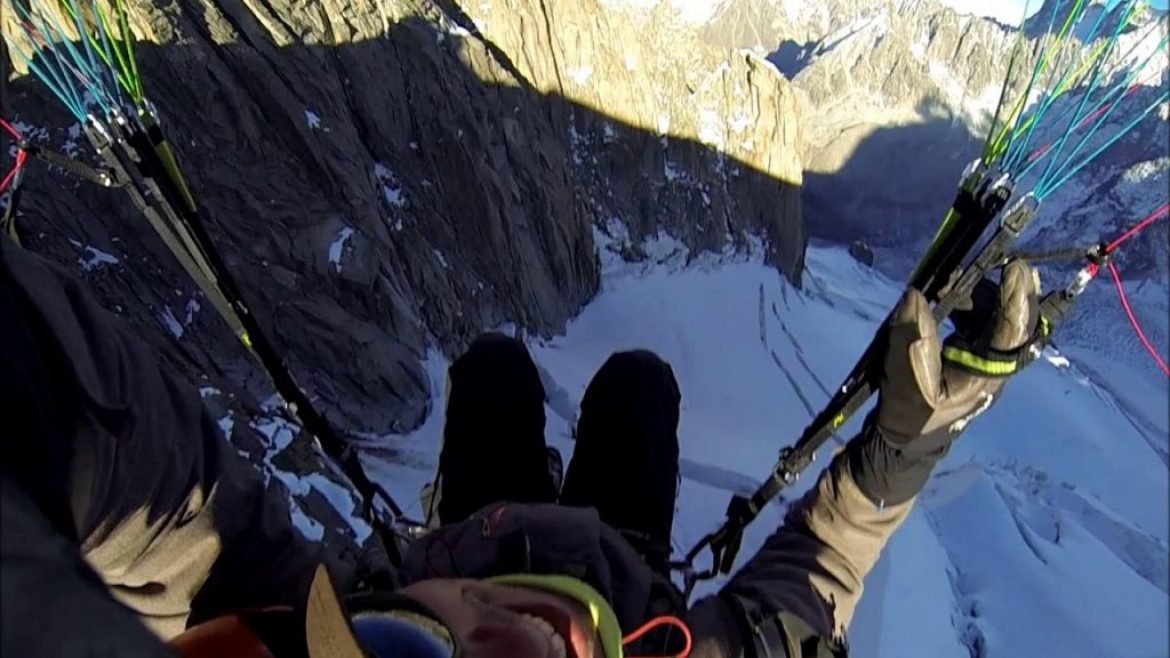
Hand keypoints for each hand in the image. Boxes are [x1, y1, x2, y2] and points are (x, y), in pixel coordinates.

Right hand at [848, 260, 1040, 506]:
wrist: (904, 445)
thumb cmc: (908, 416)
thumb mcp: (906, 378)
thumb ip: (912, 336)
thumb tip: (916, 295)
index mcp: (986, 376)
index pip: (1011, 333)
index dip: (1016, 298)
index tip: (1017, 267)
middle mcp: (994, 368)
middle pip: (1017, 326)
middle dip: (1016, 293)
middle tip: (1011, 263)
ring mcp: (985, 365)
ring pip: (1000, 324)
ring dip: (989, 297)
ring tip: (969, 276)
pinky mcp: (971, 361)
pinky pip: (982, 327)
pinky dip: (972, 307)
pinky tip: (955, 296)